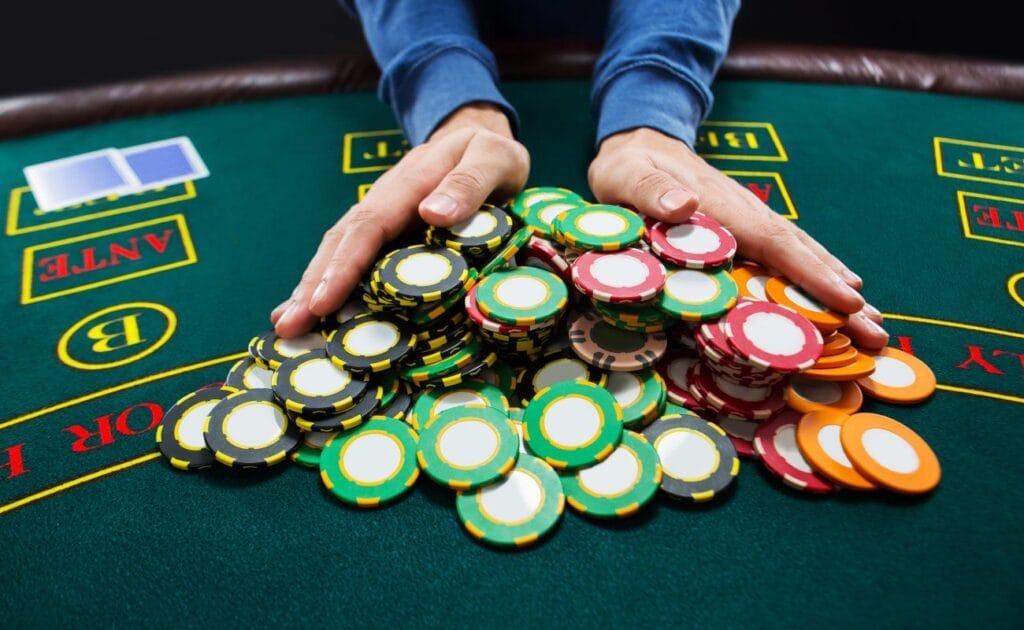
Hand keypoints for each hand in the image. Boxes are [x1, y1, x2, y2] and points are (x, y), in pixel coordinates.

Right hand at [272, 104, 529, 336]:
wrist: (481, 139)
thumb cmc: (491, 155)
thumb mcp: (493, 158)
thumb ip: (469, 183)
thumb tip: (432, 214)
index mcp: (409, 184)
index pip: (370, 227)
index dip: (345, 266)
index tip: (323, 301)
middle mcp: (385, 201)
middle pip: (341, 242)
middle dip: (313, 285)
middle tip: (289, 326)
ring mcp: (381, 216)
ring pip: (338, 250)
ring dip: (312, 287)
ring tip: (288, 326)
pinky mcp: (386, 232)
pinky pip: (353, 257)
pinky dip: (331, 283)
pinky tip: (315, 313)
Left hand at [589, 127, 887, 348]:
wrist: (639, 142)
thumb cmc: (628, 168)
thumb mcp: (626, 176)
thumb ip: (650, 191)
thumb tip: (686, 205)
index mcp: (721, 207)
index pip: (774, 243)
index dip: (810, 275)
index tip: (847, 302)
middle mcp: (746, 213)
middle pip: (801, 255)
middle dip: (841, 295)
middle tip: (879, 334)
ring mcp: (750, 219)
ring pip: (801, 256)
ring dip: (837, 290)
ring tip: (874, 325)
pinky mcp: (745, 227)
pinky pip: (786, 254)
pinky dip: (816, 275)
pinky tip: (838, 293)